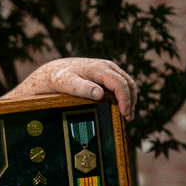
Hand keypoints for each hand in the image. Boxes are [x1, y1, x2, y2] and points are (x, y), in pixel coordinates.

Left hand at [7, 58, 136, 120]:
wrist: (55, 70)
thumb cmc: (60, 78)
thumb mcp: (66, 83)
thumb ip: (82, 88)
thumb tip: (99, 94)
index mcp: (100, 68)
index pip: (120, 83)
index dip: (125, 99)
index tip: (125, 114)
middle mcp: (107, 66)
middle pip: (128, 83)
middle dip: (130, 101)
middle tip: (128, 118)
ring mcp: (108, 69)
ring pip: (126, 83)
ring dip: (129, 98)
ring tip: (126, 115)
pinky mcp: (106, 74)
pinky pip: (120, 84)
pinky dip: (123, 95)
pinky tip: (120, 107)